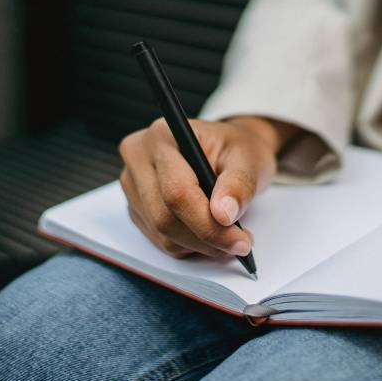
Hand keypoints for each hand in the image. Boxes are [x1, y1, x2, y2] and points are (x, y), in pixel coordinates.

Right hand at [118, 116, 298, 257]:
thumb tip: (224, 214)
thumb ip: (238, 185)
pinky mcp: (136, 206)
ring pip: (161, 233)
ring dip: (199, 245)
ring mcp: (133, 184)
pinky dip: (188, 245)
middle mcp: (139, 157)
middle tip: (240, 243)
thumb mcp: (248, 159)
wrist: (227, 150)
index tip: (239, 240)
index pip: (177, 192)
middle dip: (206, 238)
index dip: (207, 224)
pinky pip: (159, 239)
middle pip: (164, 217)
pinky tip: (208, 232)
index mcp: (163, 135)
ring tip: (228, 235)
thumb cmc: (236, 149)